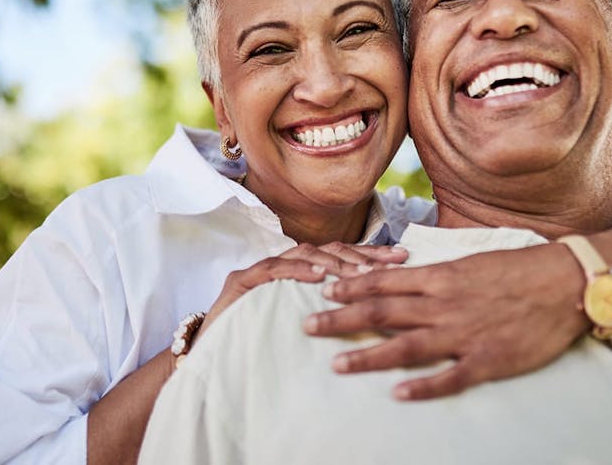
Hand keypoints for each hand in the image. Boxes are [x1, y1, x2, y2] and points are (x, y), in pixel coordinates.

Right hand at [200, 242, 407, 336]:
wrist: (208, 361)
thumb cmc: (257, 346)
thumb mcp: (301, 328)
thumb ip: (328, 314)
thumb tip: (375, 317)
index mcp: (299, 274)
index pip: (340, 256)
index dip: (372, 255)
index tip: (404, 258)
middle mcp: (281, 265)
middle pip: (328, 249)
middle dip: (363, 254)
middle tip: (395, 260)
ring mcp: (260, 271)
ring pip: (303, 254)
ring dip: (336, 262)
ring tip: (364, 272)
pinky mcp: (240, 282)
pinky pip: (273, 270)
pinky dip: (297, 270)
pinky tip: (320, 275)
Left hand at [303, 245, 589, 399]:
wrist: (567, 281)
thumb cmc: (522, 268)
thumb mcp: (474, 261)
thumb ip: (439, 274)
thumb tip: (407, 275)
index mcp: (442, 277)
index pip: (385, 282)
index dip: (352, 286)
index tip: (325, 289)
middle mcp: (444, 304)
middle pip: (382, 312)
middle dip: (342, 319)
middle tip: (309, 325)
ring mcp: (463, 334)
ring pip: (404, 346)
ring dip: (367, 356)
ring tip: (336, 364)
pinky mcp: (486, 360)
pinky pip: (448, 377)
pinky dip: (422, 386)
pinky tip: (397, 393)